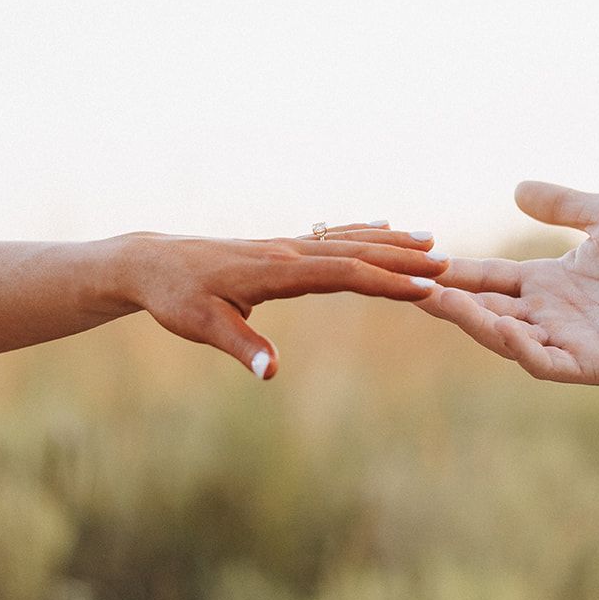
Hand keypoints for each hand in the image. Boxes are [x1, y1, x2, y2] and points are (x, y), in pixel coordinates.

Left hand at [118, 222, 444, 378]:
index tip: (425, 288)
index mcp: (276, 270)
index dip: (385, 281)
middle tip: (447, 263)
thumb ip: (241, 346)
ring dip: (389, 242)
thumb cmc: (175, 297)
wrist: (151, 262)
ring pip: (347, 240)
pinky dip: (361, 231)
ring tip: (430, 242)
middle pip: (355, 251)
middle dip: (401, 258)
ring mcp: (286, 246)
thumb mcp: (201, 326)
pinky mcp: (280, 249)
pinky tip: (382, 226)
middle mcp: (287, 251)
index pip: (342, 273)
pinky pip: (330, 236)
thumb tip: (272, 373)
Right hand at [420, 183, 598, 383]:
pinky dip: (518, 346)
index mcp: (546, 283)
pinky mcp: (587, 364)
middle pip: (483, 309)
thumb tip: (517, 188)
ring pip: (503, 336)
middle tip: (408, 285)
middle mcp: (547, 315)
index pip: (487, 277)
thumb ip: (561, 204)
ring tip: (438, 301)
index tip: (419, 258)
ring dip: (470, 321)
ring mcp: (564, 342)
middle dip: (447, 300)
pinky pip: (542, 360)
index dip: (454, 271)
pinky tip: (499, 327)